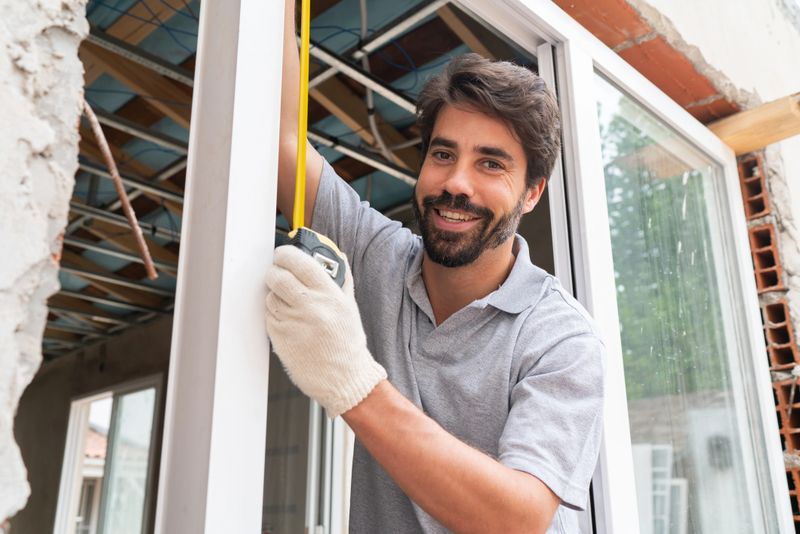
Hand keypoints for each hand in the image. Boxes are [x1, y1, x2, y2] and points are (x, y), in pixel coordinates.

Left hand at [265, 245, 386, 416]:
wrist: (344, 378)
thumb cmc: (347, 345)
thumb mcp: (349, 308)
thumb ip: (340, 281)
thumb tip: (336, 260)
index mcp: (328, 295)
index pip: (299, 262)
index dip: (286, 255)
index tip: (283, 255)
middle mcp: (309, 307)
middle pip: (277, 277)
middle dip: (274, 272)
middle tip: (278, 273)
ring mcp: (291, 323)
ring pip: (270, 297)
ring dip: (275, 295)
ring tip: (289, 303)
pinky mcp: (279, 338)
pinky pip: (268, 316)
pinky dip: (274, 314)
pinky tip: (289, 321)